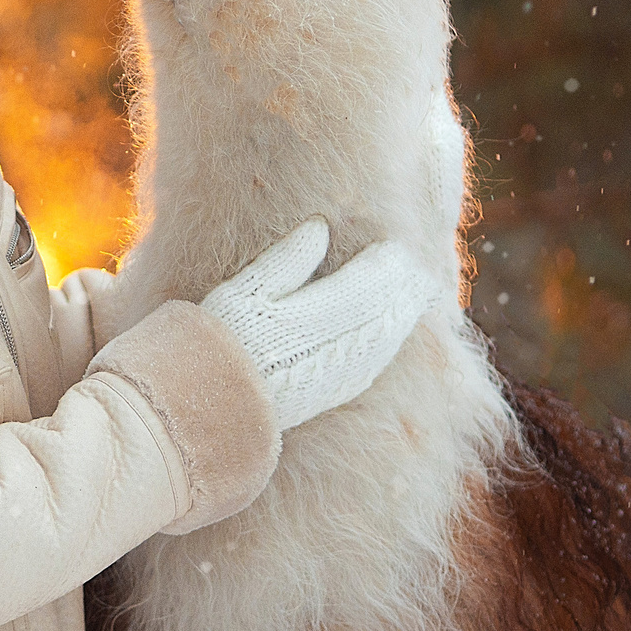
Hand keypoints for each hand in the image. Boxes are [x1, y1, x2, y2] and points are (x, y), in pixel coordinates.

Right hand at [199, 219, 442, 432]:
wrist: (211, 403)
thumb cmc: (219, 339)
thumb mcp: (244, 291)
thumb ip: (286, 259)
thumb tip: (320, 227)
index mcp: (315, 317)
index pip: (365, 286)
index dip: (384, 266)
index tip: (395, 247)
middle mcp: (335, 350)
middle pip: (382, 314)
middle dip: (404, 290)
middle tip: (420, 270)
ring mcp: (338, 376)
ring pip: (384, 341)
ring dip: (403, 317)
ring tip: (418, 296)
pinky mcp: (332, 394)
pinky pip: (374, 364)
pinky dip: (390, 344)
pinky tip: (391, 335)